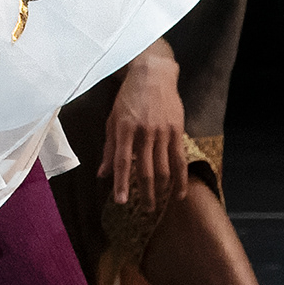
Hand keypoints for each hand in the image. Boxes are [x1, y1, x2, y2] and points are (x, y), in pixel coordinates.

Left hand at [100, 45, 187, 210]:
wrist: (153, 74)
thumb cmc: (128, 97)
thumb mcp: (113, 120)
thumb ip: (109, 149)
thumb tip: (102, 174)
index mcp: (124, 129)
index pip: (123, 162)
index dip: (122, 183)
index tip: (121, 202)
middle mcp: (144, 132)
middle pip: (146, 170)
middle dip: (145, 193)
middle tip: (145, 210)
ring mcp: (163, 131)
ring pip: (164, 168)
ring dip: (162, 190)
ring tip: (159, 204)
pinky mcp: (177, 130)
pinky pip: (180, 159)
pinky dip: (181, 179)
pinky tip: (179, 193)